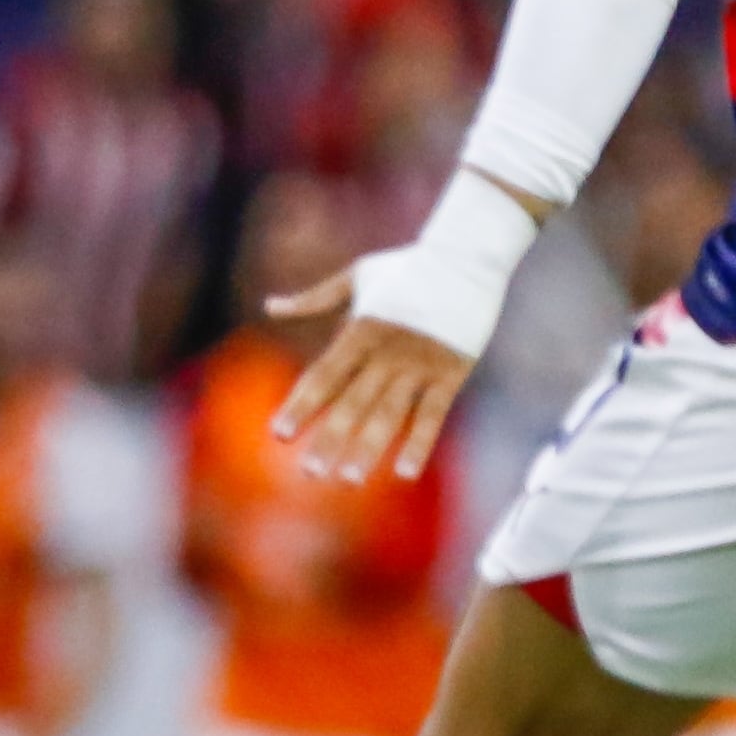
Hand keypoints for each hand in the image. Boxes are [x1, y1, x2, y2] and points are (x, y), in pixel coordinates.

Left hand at [265, 263, 473, 483]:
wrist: (467, 256)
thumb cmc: (406, 265)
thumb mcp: (355, 276)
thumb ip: (312, 298)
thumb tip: (269, 306)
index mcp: (359, 329)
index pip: (323, 376)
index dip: (301, 406)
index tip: (278, 434)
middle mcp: (386, 352)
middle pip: (352, 403)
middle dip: (329, 439)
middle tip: (309, 474)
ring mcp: (420, 364)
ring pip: (389, 414)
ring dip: (368, 448)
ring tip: (348, 479)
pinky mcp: (452, 373)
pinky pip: (433, 415)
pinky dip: (419, 443)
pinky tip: (403, 472)